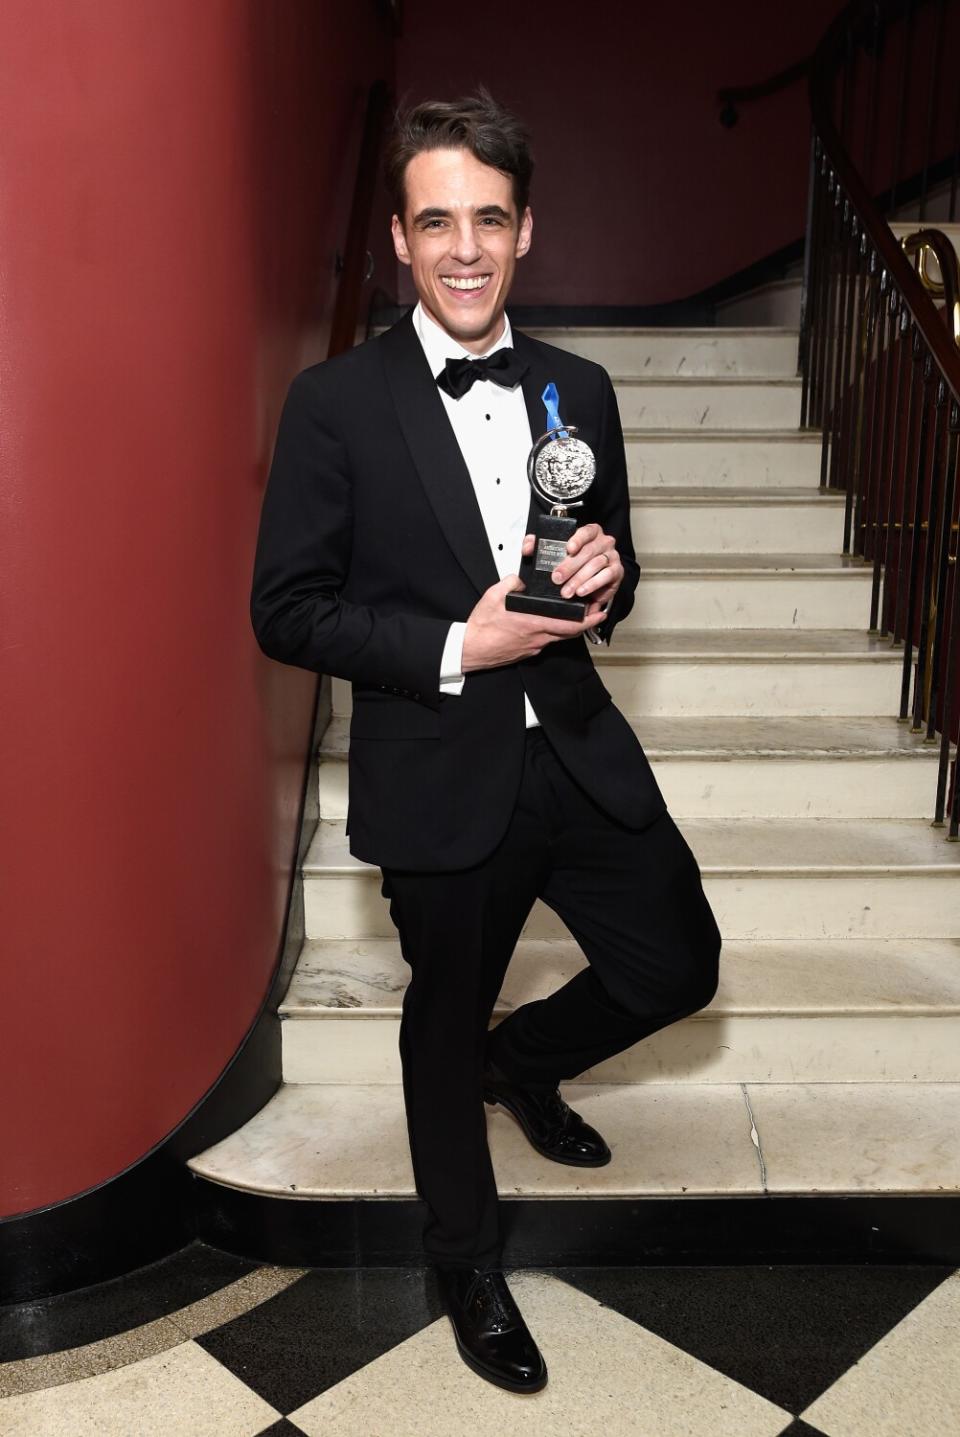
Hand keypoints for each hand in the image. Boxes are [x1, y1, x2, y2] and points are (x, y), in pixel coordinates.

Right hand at [461, 571, 606, 672]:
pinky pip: (546, 641)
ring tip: (575, 616)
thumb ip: (511, 583)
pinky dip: (553, 632)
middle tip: (595, 612)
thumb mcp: (494, 596)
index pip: (570, 624)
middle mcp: (538, 636)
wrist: (471, 648)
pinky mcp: (528, 651)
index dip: (589, 620)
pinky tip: (548, 624)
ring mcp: (534, 646)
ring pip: (559, 637)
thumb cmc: (482, 627)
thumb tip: (520, 579)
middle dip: (586, 623)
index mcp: (534, 622)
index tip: (600, 613)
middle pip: (570, 632)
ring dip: (569, 627)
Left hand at [544, 522, 623, 615]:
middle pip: (588, 551)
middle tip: (557, 578)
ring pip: (596, 564)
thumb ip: (539, 546)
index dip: (578, 538)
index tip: (568, 548)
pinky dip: (593, 585)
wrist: (592, 581)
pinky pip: (606, 576)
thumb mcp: (555, 553)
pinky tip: (581, 592)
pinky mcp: (617, 571)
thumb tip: (527, 547)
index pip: (586, 531)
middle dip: (571, 566)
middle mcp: (604, 542)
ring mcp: (612, 556)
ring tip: (566, 591)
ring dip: (580, 579)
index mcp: (590, 533)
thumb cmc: (572, 563)